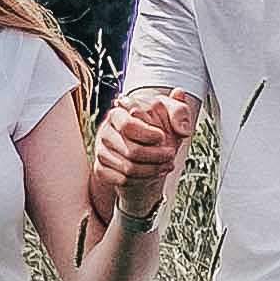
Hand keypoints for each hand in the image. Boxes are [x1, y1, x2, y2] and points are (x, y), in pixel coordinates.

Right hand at [92, 88, 197, 220]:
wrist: (145, 153)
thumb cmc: (156, 132)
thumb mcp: (170, 117)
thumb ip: (178, 108)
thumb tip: (178, 100)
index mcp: (118, 113)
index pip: (128, 125)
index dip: (149, 134)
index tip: (163, 136)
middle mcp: (106, 132)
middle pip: (130, 150)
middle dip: (156, 155)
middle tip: (171, 154)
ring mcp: (101, 151)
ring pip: (128, 168)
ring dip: (153, 169)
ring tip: (166, 164)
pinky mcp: (101, 169)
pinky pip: (121, 179)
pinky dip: (142, 180)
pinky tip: (154, 173)